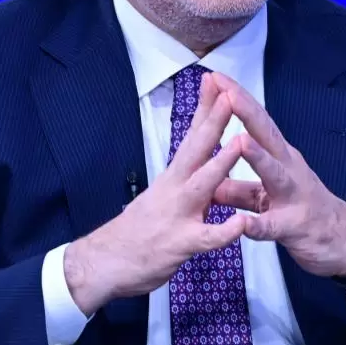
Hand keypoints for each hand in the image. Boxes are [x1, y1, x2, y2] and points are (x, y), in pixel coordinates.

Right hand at [63, 74, 246, 315]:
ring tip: (241, 143)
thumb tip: (199, 163)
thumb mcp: (162, 197)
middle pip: (197, 149)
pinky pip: (207, 238)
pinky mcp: (181, 244)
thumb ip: (184, 181)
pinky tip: (242, 225)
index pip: (192, 136)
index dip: (205, 109)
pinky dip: (224, 232)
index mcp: (173, 177)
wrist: (103, 263)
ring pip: (203, 184)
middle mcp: (175, 188)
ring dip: (221, 162)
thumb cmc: (136, 231)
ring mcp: (178, 214)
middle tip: (230, 94)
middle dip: (215, 121)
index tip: (215, 80)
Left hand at [209, 73, 345, 279]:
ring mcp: (295, 196)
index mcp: (280, 157)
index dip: (237, 100)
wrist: (343, 241)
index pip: (257, 122)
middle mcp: (289, 168)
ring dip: (258, 158)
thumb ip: (238, 189)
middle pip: (266, 135)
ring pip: (275, 174)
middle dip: (245, 111)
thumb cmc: (302, 212)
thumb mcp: (266, 197)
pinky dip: (259, 224)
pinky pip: (274, 226)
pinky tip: (244, 224)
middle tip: (225, 90)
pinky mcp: (296, 226)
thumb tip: (209, 181)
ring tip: (240, 142)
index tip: (215, 77)